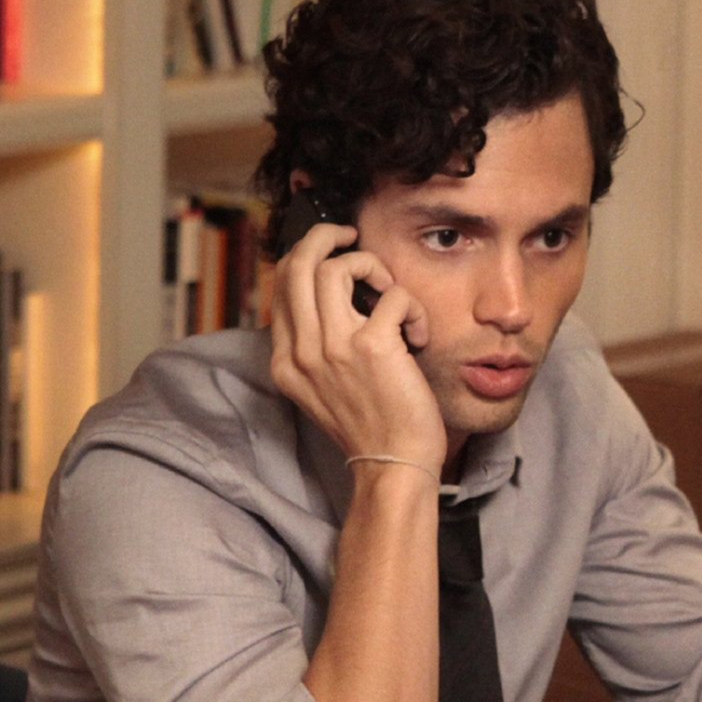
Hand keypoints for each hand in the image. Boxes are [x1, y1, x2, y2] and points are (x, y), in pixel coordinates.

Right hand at [268, 219, 445, 473]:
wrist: (394, 465)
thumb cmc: (372, 426)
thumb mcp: (324, 389)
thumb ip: (318, 349)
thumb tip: (332, 301)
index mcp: (286, 361)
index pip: (281, 286)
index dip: (306, 257)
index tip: (334, 252)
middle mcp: (302, 351)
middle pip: (298, 265)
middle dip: (326, 236)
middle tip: (352, 237)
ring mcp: (334, 348)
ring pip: (337, 268)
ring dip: (372, 267)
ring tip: (391, 295)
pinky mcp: (373, 347)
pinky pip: (392, 294)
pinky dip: (411, 306)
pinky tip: (419, 333)